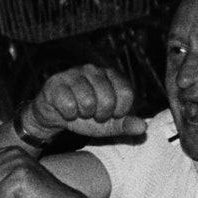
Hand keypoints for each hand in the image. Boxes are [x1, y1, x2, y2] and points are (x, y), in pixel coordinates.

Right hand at [22, 65, 146, 141]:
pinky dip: (68, 115)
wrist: (54, 115)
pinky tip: (66, 110)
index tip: (111, 115)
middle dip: (100, 116)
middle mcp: (93, 69)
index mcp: (110, 75)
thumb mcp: (108, 124)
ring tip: (78, 111)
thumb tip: (143, 128)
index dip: (120, 112)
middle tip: (92, 114)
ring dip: (83, 115)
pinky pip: (68, 105)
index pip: (126, 93)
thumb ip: (125, 125)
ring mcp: (73, 73)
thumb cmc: (84, 116)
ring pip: (87, 102)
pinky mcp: (56, 82)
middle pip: (108, 100)